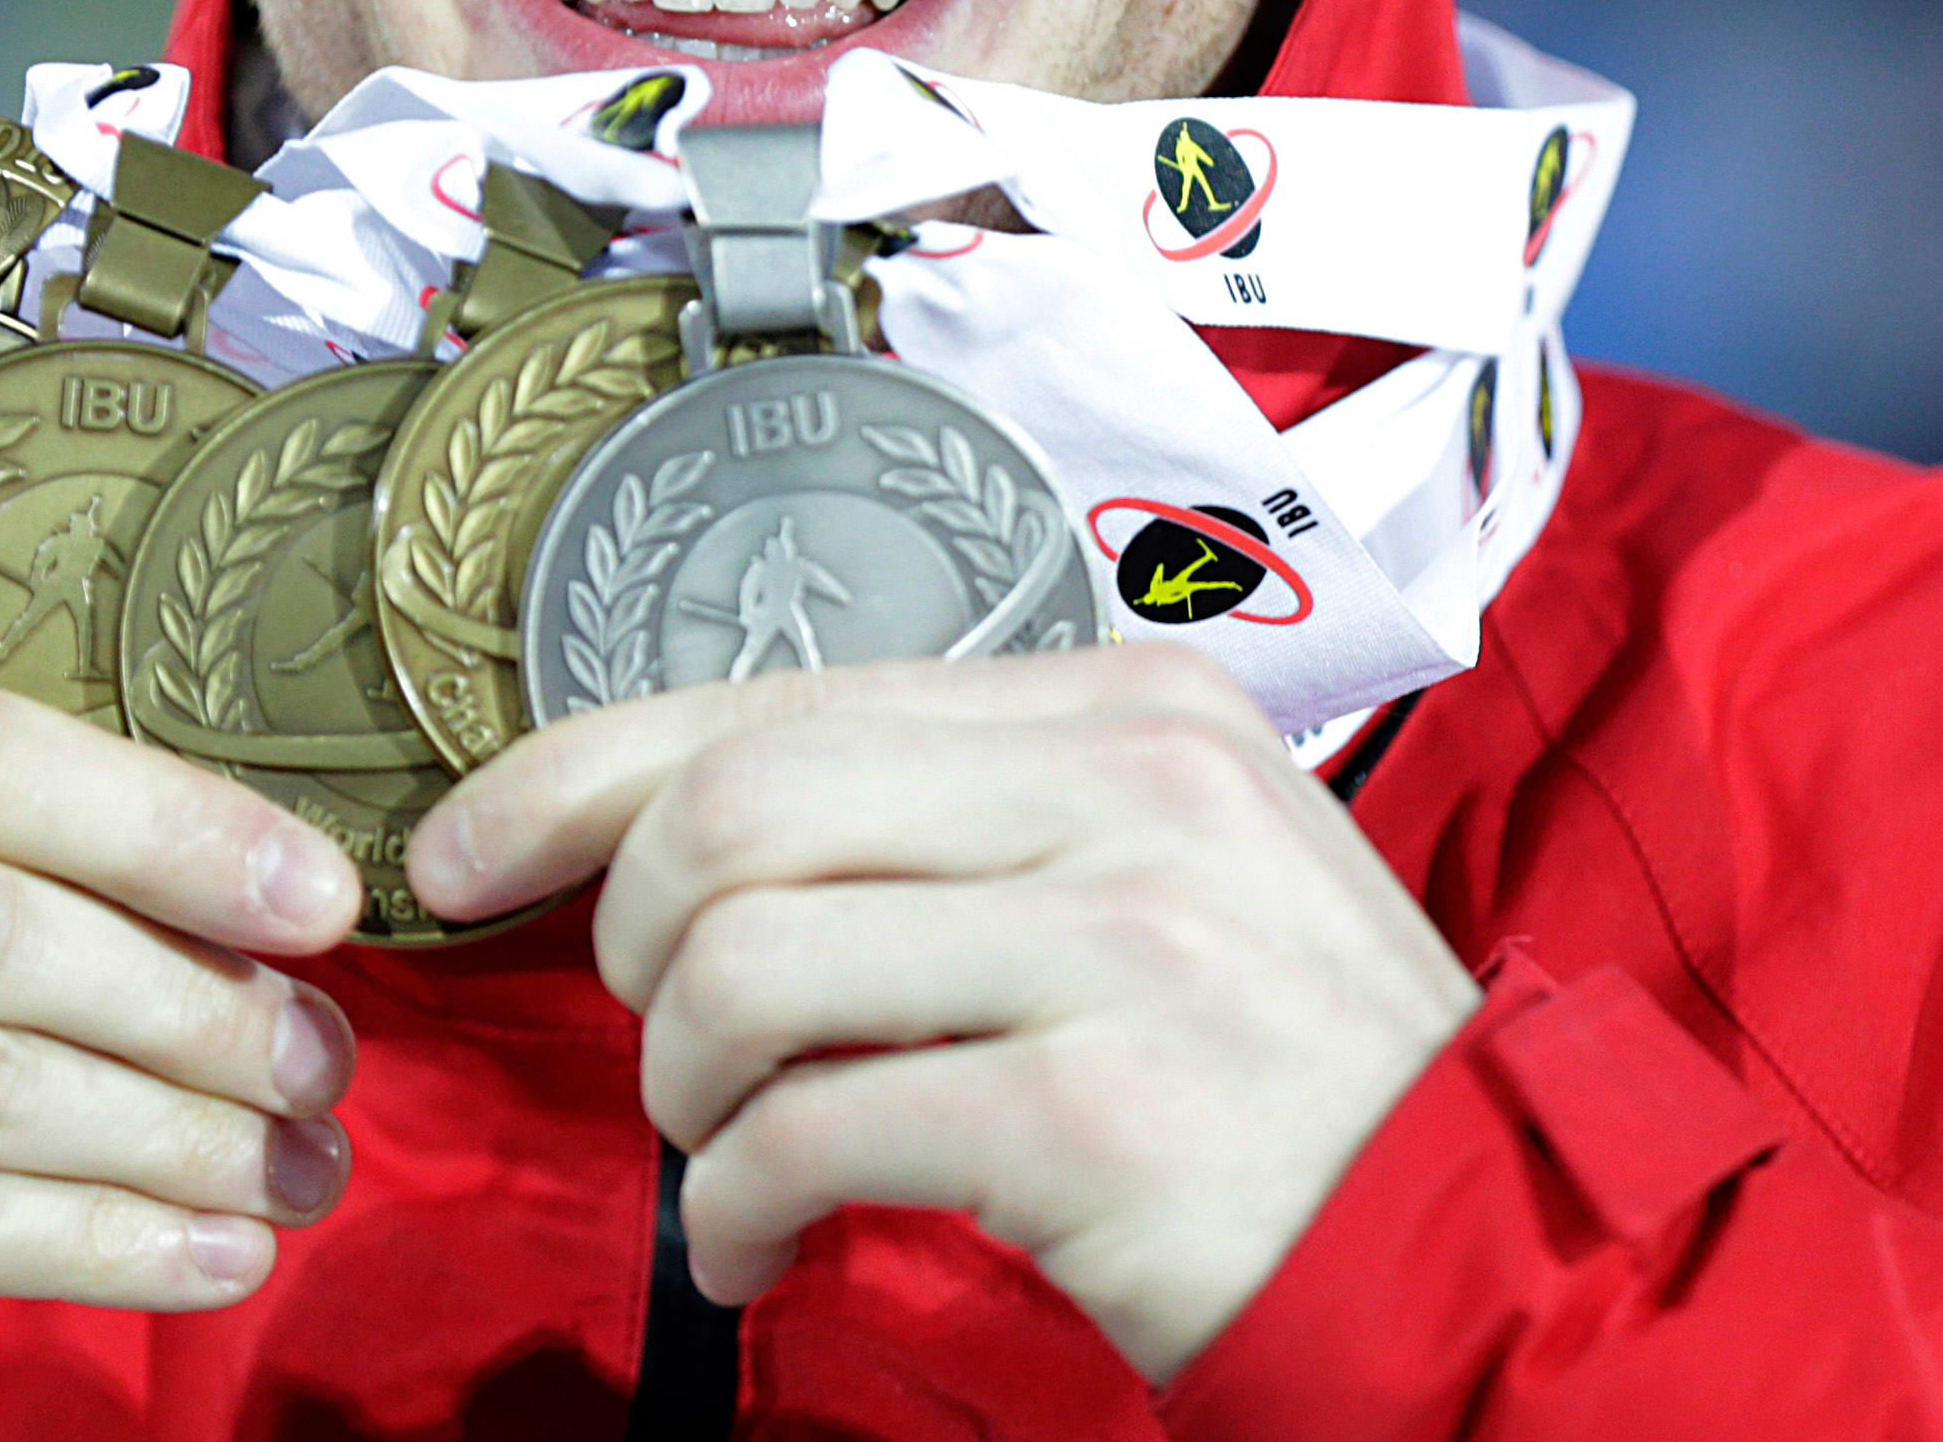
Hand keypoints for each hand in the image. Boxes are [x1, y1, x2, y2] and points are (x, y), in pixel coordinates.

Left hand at [408, 646, 1479, 1381]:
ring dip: (684, 1091)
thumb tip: (703, 833)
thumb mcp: (1161, 868)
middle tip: (665, 1045)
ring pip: (744, 963)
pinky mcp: (1091, 1114)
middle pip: (733, 808)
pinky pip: (807, 1132)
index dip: (581, 769)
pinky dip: (732, 1208)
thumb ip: (967, 817)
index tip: (468, 850)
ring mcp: (1117, 943)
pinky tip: (757, 1248)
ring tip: (728, 1157)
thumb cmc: (1287, 1068)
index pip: (782, 694)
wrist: (1473, 1238)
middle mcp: (1123, 787)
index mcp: (1123, 703)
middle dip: (631, 937)